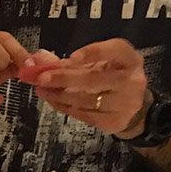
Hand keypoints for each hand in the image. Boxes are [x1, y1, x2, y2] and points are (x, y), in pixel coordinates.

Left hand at [33, 38, 147, 135]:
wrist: (132, 106)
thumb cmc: (111, 77)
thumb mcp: (96, 64)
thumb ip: (68, 61)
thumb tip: (37, 58)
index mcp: (129, 59)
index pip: (116, 50)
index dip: (93, 52)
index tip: (71, 57)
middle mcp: (132, 80)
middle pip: (95, 78)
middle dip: (64, 78)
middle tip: (42, 78)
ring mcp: (126, 103)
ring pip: (87, 99)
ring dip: (59, 95)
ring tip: (42, 89)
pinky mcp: (115, 121)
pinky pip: (85, 115)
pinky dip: (65, 107)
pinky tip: (53, 101)